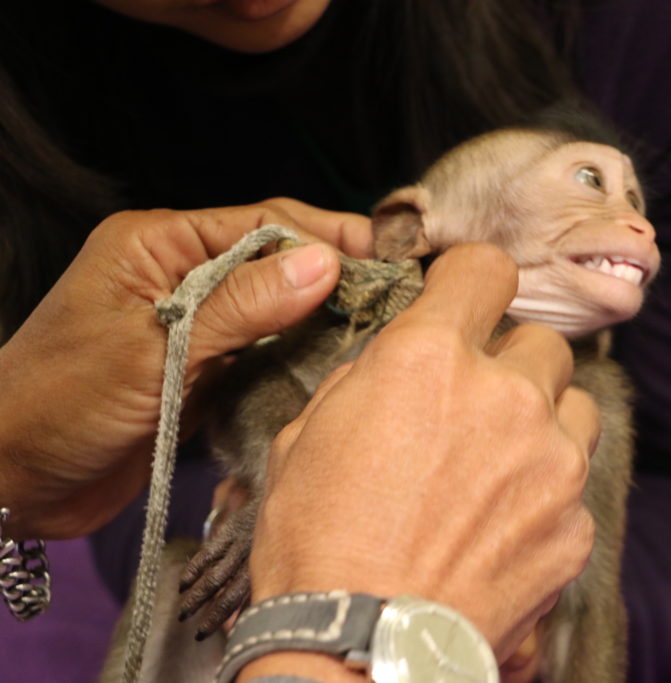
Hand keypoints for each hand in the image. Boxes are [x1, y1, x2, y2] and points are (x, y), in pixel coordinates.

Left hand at [0, 199, 372, 538]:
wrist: (9, 482)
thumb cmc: (59, 404)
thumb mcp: (155, 349)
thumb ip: (241, 306)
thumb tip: (324, 263)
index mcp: (159, 245)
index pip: (263, 223)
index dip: (328, 235)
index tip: (388, 256)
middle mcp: (181, 277)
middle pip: (276, 262)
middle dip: (335, 274)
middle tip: (400, 294)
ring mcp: (194, 325)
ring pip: (276, 310)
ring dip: (322, 319)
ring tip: (384, 328)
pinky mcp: (202, 371)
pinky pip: (263, 353)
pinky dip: (299, 358)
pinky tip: (339, 365)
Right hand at [243, 243, 599, 679]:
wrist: (363, 651)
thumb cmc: (317, 545)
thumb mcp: (307, 437)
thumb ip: (367, 380)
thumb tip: (396, 362)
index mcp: (429, 358)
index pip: (485, 269)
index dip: (474, 280)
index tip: (469, 297)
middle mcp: (505, 394)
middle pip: (540, 343)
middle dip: (509, 365)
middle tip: (476, 405)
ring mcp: (553, 460)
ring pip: (575, 403)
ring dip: (544, 418)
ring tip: (503, 460)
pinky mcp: (577, 522)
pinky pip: (577, 480)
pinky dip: (549, 490)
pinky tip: (508, 522)